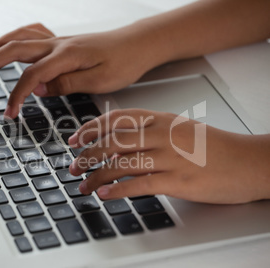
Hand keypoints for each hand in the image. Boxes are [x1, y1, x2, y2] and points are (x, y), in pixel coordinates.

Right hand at [0, 22, 168, 117]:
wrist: (139, 44)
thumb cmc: (125, 62)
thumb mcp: (99, 81)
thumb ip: (65, 83)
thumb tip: (37, 88)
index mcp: (67, 55)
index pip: (32, 75)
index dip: (16, 95)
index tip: (9, 113)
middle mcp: (58, 44)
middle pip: (14, 49)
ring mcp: (58, 40)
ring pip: (19, 38)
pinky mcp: (62, 41)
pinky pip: (32, 34)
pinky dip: (14, 39)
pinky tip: (8, 45)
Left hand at [68, 109, 269, 203]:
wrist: (247, 162)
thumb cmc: (213, 147)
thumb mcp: (179, 128)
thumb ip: (149, 131)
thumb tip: (118, 141)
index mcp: (161, 119)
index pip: (116, 119)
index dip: (90, 128)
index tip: (74, 139)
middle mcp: (163, 135)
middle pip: (113, 142)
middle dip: (87, 155)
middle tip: (72, 166)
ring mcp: (171, 157)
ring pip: (122, 164)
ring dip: (97, 176)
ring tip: (84, 185)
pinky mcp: (179, 181)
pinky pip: (140, 184)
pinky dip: (118, 190)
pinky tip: (105, 194)